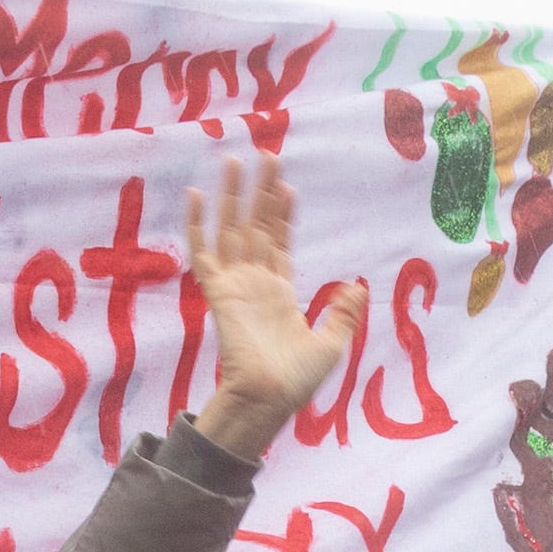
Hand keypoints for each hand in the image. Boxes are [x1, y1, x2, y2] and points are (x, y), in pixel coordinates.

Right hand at [183, 160, 362, 462]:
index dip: (282, 214)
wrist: (271, 398)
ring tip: (233, 159)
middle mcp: (257, 282)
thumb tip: (356, 287)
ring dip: (231, 195)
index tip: (286, 186)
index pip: (280, 241)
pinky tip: (195, 195)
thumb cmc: (298, 380)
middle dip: (260, 190)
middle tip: (265, 154)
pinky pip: (202, 253)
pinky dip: (196, 224)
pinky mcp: (219, 293)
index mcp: (281, 292)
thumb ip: (344, 314)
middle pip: (256, 225)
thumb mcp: (332, 344)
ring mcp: (236, 285)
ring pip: (231, 228)